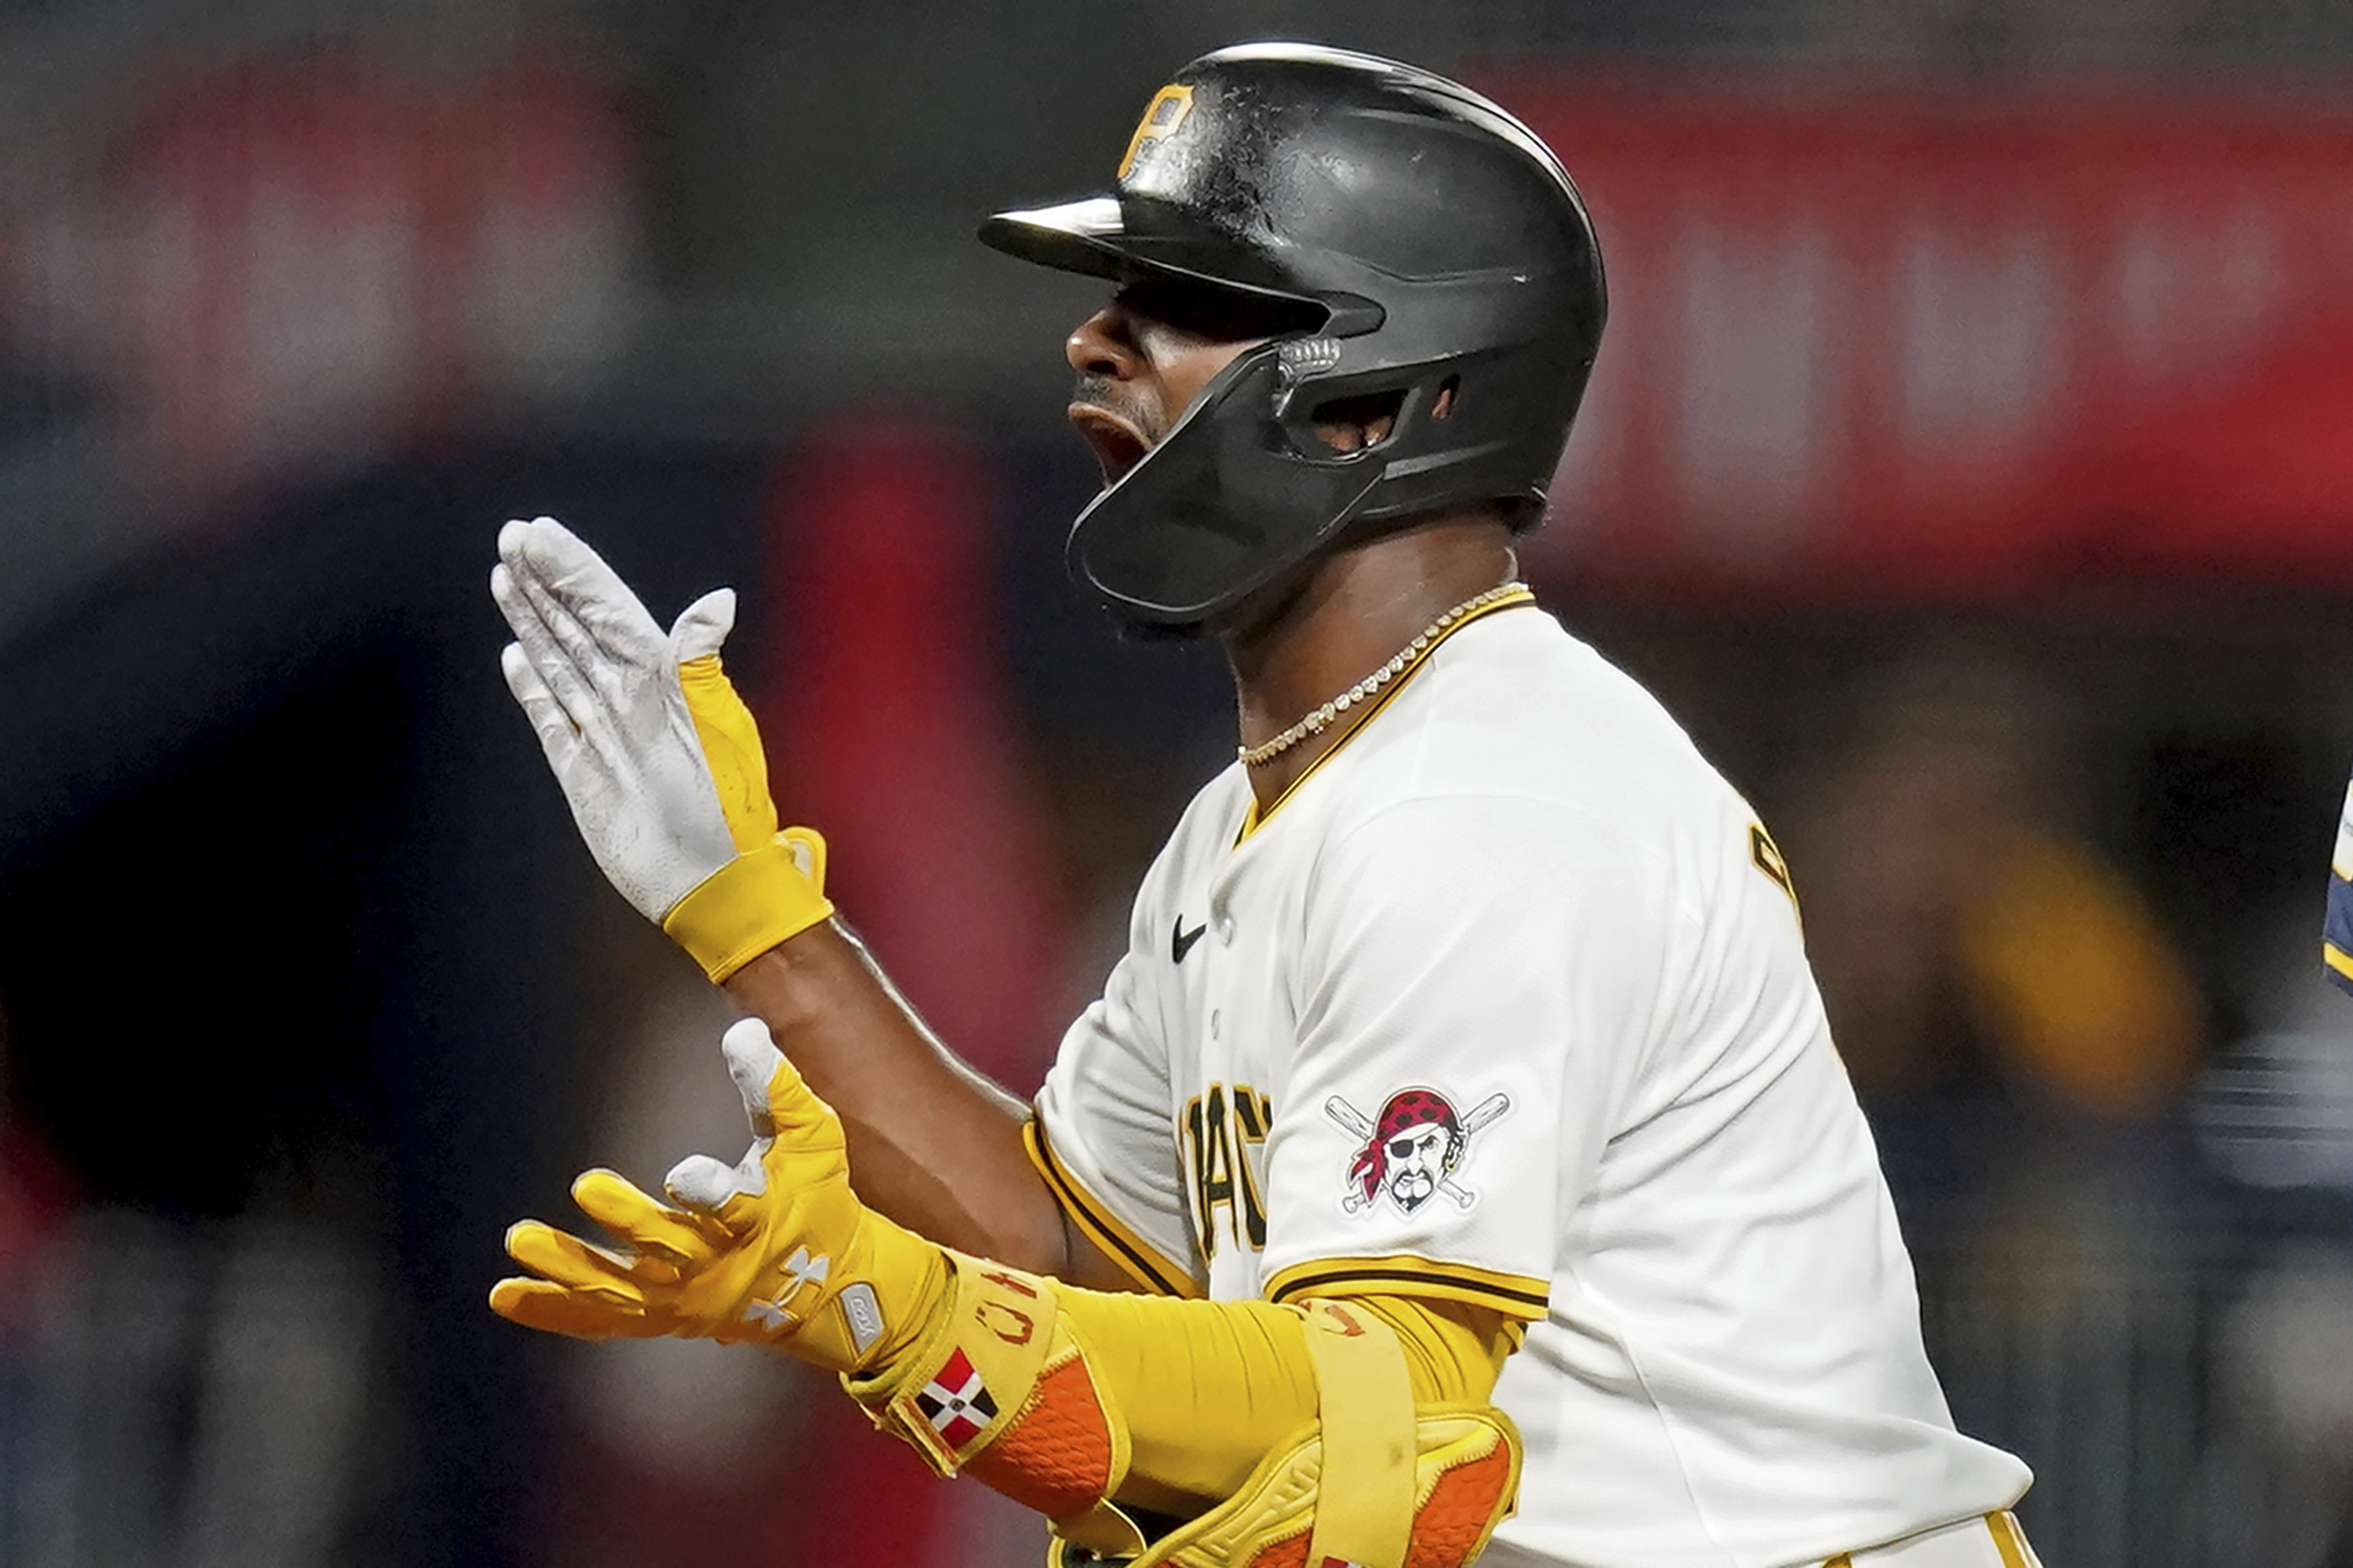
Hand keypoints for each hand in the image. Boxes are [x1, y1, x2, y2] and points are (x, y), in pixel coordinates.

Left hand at [490, 1018, 943, 1373]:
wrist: (832, 1290)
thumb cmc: (819, 1200)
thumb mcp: (813, 1140)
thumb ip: (777, 1088)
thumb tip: (742, 1031)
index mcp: (760, 1221)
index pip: (733, 1208)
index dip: (709, 1193)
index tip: (682, 1177)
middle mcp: (719, 1267)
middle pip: (666, 1248)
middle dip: (626, 1220)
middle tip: (583, 1185)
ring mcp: (687, 1300)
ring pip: (621, 1290)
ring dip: (568, 1269)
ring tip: (517, 1241)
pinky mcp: (664, 1319)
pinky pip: (604, 1320)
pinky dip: (555, 1310)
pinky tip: (505, 1294)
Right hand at [491, 516, 830, 978]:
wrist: (710, 879)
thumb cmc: (727, 804)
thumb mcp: (718, 724)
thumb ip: (701, 661)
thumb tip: (717, 600)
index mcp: (661, 677)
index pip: (607, 607)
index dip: (574, 569)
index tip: (537, 530)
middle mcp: (627, 697)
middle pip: (576, 625)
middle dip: (545, 581)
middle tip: (512, 535)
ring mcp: (601, 731)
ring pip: (559, 661)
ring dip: (533, 619)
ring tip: (506, 577)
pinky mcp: (581, 770)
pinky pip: (550, 717)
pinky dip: (532, 686)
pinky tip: (515, 655)